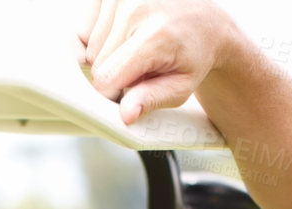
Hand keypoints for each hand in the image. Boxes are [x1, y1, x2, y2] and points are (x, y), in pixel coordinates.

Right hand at [76, 0, 236, 124]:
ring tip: (135, 50)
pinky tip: (124, 37)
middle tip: (140, 69)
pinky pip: (86, 28)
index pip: (106, 77)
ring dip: (108, 56)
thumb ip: (151, 100)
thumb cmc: (193, 54)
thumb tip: (125, 115)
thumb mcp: (181, 86)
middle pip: (96, 63)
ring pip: (89, 46)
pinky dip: (100, 38)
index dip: (112, 94)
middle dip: (114, 74)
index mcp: (155, 35)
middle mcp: (135, 7)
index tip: (128, 95)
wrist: (204, 20)